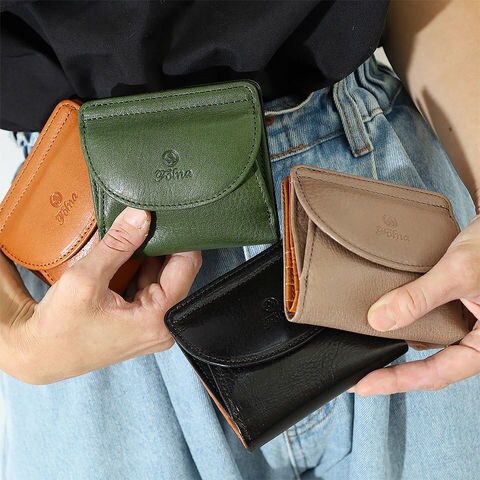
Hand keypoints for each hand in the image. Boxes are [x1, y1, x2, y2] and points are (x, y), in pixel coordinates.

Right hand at [0, 207, 200, 384]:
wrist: (40, 355)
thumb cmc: (59, 327)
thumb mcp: (86, 279)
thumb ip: (117, 245)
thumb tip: (141, 216)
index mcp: (158, 319)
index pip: (187, 266)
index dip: (181, 237)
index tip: (168, 215)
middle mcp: (163, 324)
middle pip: (179, 271)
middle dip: (164, 245)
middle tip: (148, 219)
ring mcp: (154, 324)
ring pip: (164, 276)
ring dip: (151, 255)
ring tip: (133, 235)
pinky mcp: (142, 319)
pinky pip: (151, 284)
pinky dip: (141, 267)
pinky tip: (128, 254)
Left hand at [351, 215, 479, 394]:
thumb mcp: (457, 272)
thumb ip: (419, 297)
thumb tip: (379, 320)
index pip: (437, 373)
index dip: (398, 381)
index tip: (364, 385)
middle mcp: (476, 337)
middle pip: (432, 362)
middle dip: (397, 367)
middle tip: (361, 371)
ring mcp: (466, 322)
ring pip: (430, 341)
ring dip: (402, 341)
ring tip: (370, 344)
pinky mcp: (457, 307)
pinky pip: (430, 320)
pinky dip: (408, 320)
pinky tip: (389, 316)